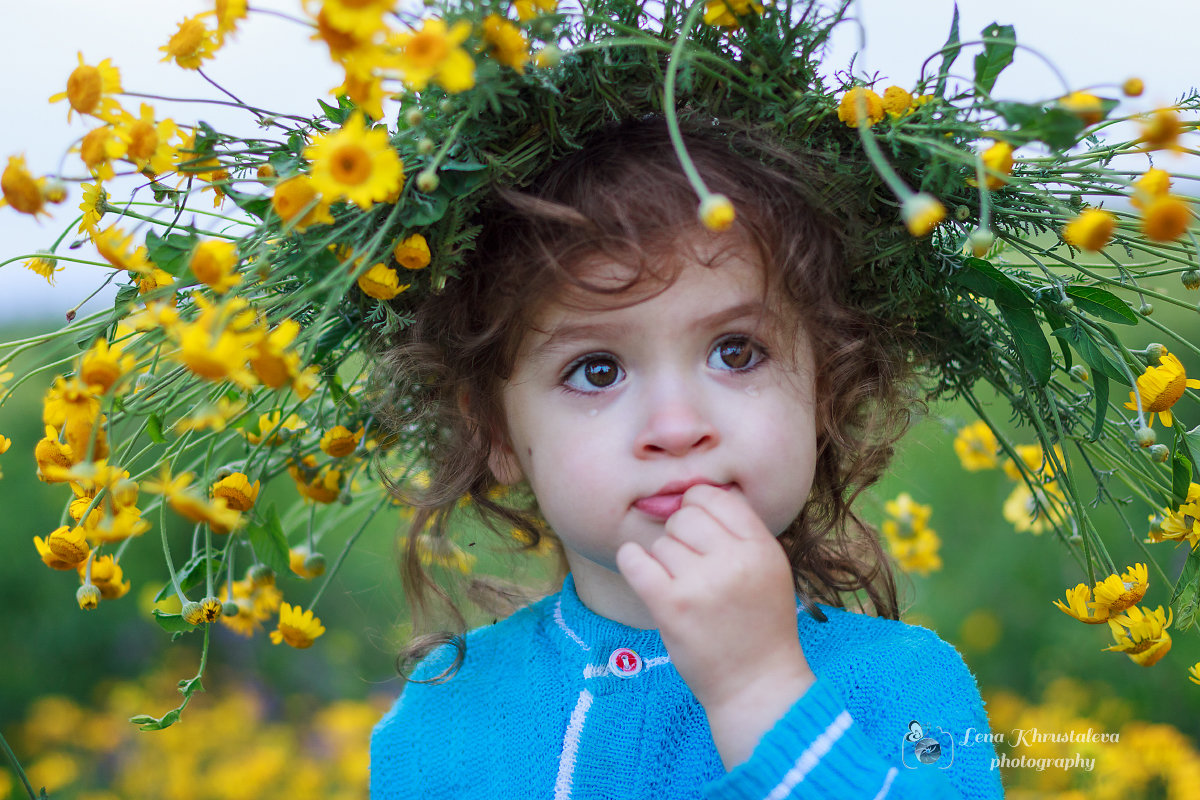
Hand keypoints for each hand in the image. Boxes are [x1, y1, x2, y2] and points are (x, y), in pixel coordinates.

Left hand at [615, 484, 814, 765]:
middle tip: (688, 564)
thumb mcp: (768, 569)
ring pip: (660, 543)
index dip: (699, 506)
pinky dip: (631, 560)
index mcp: (761, 548)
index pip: (717, 498)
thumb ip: (739, 533)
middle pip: (684, 517)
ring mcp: (701, 584)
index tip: (695, 525)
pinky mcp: (671, 606)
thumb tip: (693, 495)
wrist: (755, 685)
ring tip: (682, 588)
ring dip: (663, 561)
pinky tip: (639, 568)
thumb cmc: (759, 625)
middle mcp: (733, 561)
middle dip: (679, 535)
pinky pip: (635, 561)